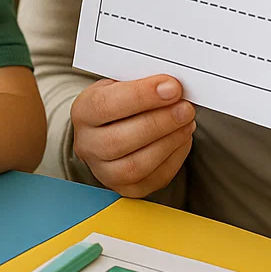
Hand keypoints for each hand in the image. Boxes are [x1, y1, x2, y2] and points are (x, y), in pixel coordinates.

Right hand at [70, 75, 195, 197]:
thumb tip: (171, 86)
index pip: (106, 105)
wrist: (110, 128)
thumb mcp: (121, 84)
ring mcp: (104, 171)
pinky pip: (154, 179)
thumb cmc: (119, 102)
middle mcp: (87, 145)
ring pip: (136, 165)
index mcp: (83, 112)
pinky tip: (183, 138)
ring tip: (187, 122)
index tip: (172, 87)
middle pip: (119, 140)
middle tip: (185, 108)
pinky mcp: (126, 188)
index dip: (141, 96)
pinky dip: (174, 158)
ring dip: (169, 142)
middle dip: (159, 122)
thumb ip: (141, 83)